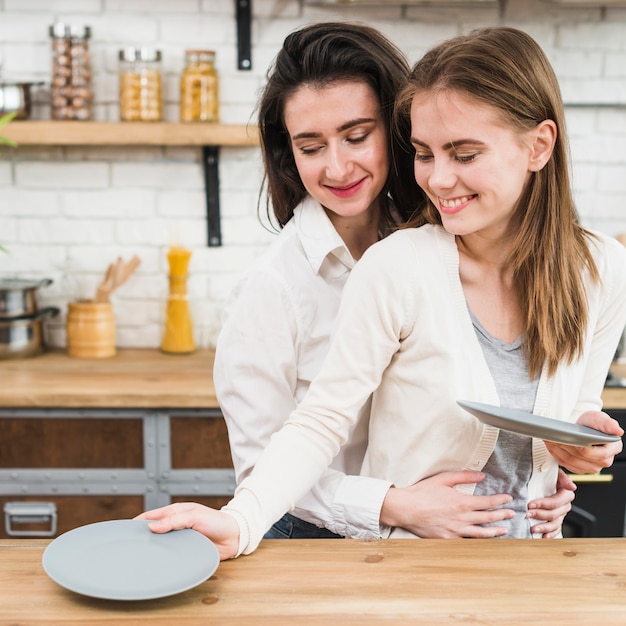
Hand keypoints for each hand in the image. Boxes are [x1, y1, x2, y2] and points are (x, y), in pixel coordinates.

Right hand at [135, 502, 239, 559]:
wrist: (234, 536)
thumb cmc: (216, 521)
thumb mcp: (193, 516)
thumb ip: (173, 520)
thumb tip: (151, 526)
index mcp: (175, 512)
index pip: (151, 516)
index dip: (138, 522)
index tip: (124, 530)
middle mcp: (176, 525)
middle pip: (153, 531)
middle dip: (142, 537)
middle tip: (127, 547)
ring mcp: (180, 538)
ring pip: (161, 544)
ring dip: (152, 549)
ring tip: (138, 557)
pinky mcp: (186, 551)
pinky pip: (171, 555)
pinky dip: (163, 558)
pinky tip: (156, 564)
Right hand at [380, 470, 514, 537]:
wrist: (406, 508)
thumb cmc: (423, 492)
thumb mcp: (443, 479)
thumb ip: (464, 476)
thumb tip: (481, 475)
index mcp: (462, 502)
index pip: (487, 502)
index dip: (500, 501)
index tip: (508, 499)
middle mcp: (462, 518)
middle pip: (488, 518)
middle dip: (502, 515)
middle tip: (511, 514)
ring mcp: (456, 531)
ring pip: (481, 533)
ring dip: (495, 531)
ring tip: (504, 530)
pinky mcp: (448, 539)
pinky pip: (467, 542)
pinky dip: (477, 542)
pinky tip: (483, 541)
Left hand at [527, 468, 575, 537]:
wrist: (545, 477)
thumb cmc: (548, 474)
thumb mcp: (555, 471)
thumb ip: (562, 477)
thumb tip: (572, 487)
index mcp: (566, 494)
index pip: (556, 502)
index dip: (543, 504)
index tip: (531, 504)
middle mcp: (565, 505)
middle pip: (554, 514)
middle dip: (540, 515)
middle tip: (527, 514)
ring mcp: (561, 513)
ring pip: (555, 523)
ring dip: (544, 527)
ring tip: (533, 528)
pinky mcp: (557, 519)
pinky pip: (556, 529)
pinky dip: (550, 534)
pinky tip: (543, 537)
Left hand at [545, 411, 623, 473]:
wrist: (583, 427)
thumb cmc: (592, 424)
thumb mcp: (600, 418)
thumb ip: (608, 424)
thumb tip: (618, 431)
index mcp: (613, 448)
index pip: (597, 454)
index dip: (582, 448)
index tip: (572, 439)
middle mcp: (604, 460)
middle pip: (582, 459)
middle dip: (567, 447)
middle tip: (556, 437)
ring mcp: (593, 466)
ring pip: (572, 462)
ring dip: (559, 451)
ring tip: (551, 440)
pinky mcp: (581, 468)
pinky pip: (567, 465)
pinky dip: (557, 455)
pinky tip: (552, 445)